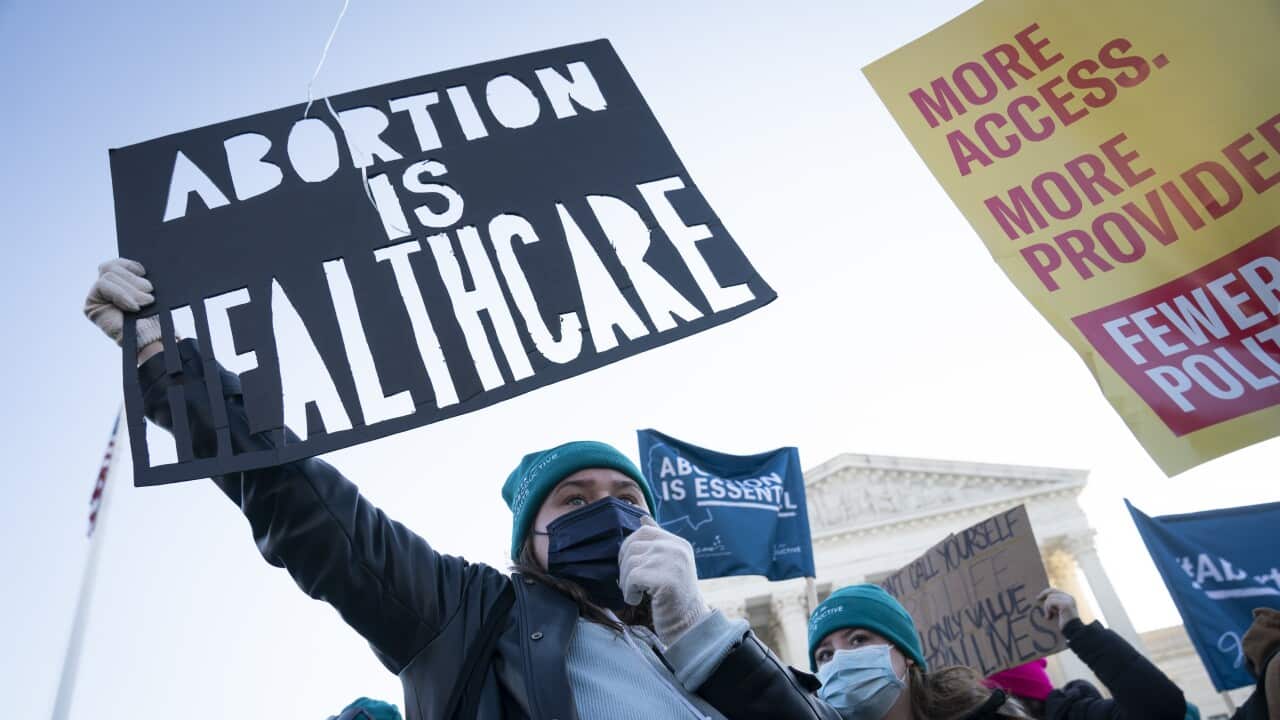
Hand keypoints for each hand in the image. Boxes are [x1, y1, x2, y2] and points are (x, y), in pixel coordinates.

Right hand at [84, 258, 162, 359]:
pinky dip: (121, 294)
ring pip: (109, 275)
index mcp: (119, 283)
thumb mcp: (148, 294)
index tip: (144, 271)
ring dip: (130, 289)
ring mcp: (96, 297)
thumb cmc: (153, 319)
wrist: (150, 340)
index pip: (116, 264)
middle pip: (112, 268)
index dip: (129, 264)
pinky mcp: (91, 306)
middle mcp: (105, 289)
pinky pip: (103, 286)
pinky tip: (133, 307)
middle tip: (149, 293)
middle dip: (133, 280)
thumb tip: (141, 268)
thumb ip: (139, 280)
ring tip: (145, 302)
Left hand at [619, 516, 709, 644]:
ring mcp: (673, 562)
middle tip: (631, 586)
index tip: (631, 568)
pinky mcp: (666, 579)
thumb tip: (643, 517)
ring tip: (636, 594)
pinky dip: (629, 592)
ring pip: (630, 563)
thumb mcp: (669, 564)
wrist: (689, 625)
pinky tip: (637, 600)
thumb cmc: (674, 597)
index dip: (629, 548)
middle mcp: (677, 548)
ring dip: (625, 582)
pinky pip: (632, 578)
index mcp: (678, 543)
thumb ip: (658, 541)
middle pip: (632, 547)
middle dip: (624, 568)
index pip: (643, 531)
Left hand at [1037, 587, 1079, 629]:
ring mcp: (1068, 600)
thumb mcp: (1058, 612)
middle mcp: (1069, 597)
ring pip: (1050, 597)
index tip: (1038, 598)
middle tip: (1037, 599)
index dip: (1046, 592)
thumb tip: (1042, 598)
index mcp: (1069, 598)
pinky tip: (1048, 617)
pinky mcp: (1065, 604)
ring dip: (1046, 607)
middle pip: (1052, 590)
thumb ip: (1054, 605)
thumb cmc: (1064, 624)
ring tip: (1048, 616)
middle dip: (1043, 594)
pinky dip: (1047, 609)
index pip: (1055, 590)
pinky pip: (1050, 602)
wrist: (1073, 632)